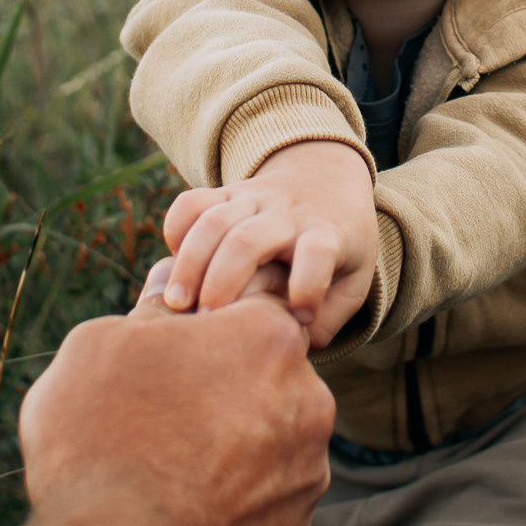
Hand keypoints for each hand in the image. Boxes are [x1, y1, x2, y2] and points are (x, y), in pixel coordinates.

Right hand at [0, 298, 332, 525]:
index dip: (207, 322)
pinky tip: (177, 516)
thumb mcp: (101, 345)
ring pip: (267, 443)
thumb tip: (168, 288)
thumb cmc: (103, 438)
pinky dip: (228, 506)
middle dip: (220, 387)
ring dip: (228, 448)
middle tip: (156, 412)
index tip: (168, 345)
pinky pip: (260, 505)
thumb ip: (149, 310)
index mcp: (268, 337)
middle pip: (264, 377)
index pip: (252, 306)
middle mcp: (309, 401)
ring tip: (160, 472)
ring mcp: (307, 474)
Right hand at [158, 140, 376, 346]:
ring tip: (175, 304)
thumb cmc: (338, 250)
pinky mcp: (226, 194)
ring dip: (189, 263)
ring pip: (213, 221)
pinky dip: (176, 229)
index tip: (301, 318)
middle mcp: (287, 214)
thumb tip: (293, 343)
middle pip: (248, 240)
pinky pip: (192, 202)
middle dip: (222, 282)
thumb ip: (331, 317)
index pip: (318, 252)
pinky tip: (172, 265)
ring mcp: (254, 200)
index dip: (309, 286)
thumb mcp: (352, 279)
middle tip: (206, 320)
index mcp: (327, 235)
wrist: (326, 182)